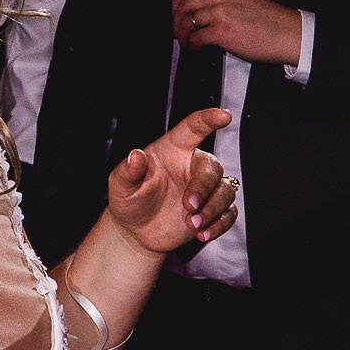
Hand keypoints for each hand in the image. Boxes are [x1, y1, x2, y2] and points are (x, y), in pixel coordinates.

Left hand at [105, 108, 237, 255]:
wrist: (135, 231)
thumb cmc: (129, 200)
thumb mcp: (120, 185)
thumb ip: (127, 171)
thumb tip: (135, 156)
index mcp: (172, 150)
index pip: (193, 128)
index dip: (208, 119)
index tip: (224, 115)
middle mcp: (191, 166)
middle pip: (212, 168)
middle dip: (203, 188)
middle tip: (188, 206)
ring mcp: (205, 189)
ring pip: (225, 191)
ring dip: (212, 209)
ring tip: (191, 224)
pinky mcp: (213, 210)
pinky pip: (229, 214)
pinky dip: (219, 224)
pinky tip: (202, 233)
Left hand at [171, 0, 301, 66]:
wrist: (286, 32)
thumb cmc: (266, 17)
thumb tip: (195, 8)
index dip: (176, 3)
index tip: (175, 13)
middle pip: (183, 7)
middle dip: (176, 21)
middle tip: (178, 31)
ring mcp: (220, 13)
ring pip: (187, 23)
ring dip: (183, 34)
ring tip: (187, 41)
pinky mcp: (222, 32)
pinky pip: (197, 38)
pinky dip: (194, 44)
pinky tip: (198, 46)